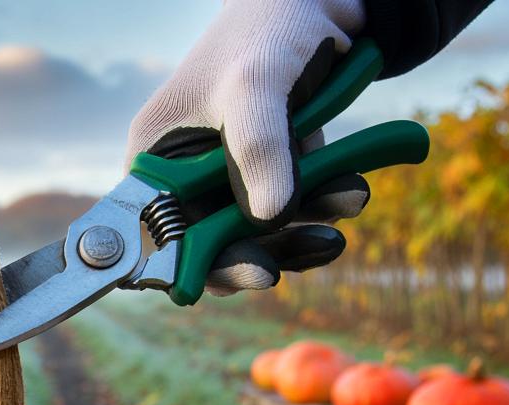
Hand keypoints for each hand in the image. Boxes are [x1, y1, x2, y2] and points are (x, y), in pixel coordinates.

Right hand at [127, 0, 367, 294]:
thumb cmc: (267, 27)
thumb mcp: (255, 86)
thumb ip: (259, 149)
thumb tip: (270, 220)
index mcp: (156, 156)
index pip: (161, 232)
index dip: (191, 263)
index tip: (243, 273)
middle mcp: (186, 173)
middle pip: (210, 244)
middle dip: (257, 252)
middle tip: (293, 261)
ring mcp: (230, 175)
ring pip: (258, 234)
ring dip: (302, 232)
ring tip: (346, 202)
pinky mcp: (272, 170)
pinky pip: (292, 211)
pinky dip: (323, 207)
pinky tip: (352, 190)